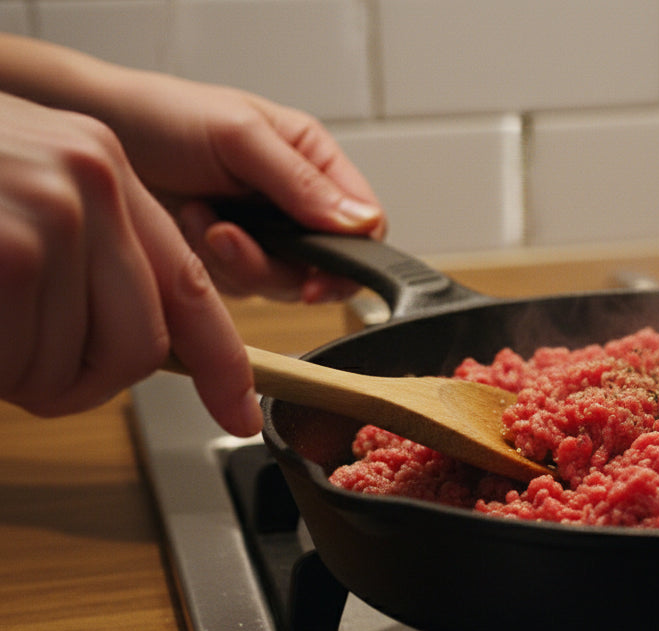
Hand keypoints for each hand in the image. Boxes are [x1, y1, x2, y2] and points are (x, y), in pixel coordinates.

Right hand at [0, 92, 260, 435]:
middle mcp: (90, 183)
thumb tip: (145, 350)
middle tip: (21, 368)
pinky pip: (20, 366)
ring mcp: (49, 216)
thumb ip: (90, 258)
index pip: (189, 285)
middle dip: (81, 382)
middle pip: (139, 348)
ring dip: (16, 373)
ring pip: (71, 367)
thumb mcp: (25, 193)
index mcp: (104, 170)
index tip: (241, 409)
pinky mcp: (9, 255)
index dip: (220, 360)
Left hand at [96, 69, 384, 302]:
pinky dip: (211, 265)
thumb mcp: (241, 137)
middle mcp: (295, 202)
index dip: (351, 256)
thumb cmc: (165, 116)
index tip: (318, 276)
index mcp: (314, 161)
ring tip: (199, 218)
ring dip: (237, 260)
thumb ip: (301, 182)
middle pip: (325, 264)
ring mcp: (263, 235)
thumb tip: (361, 222)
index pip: (363, 222)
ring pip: (281, 282)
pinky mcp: (227, 261)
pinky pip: (239, 287)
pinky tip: (186, 225)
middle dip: (279, 263)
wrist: (95, 132)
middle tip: (233, 244)